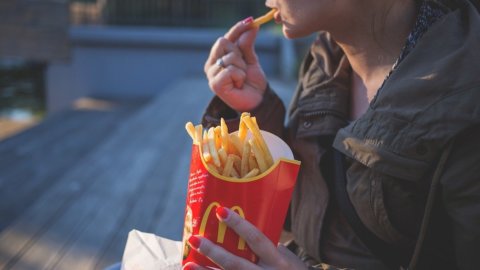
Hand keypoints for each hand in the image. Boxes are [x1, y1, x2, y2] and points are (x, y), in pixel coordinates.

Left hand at [183, 206, 307, 269]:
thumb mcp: (285, 257)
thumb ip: (264, 246)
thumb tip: (238, 229)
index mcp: (278, 260)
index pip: (256, 239)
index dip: (239, 225)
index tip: (220, 211)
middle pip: (236, 264)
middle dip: (213, 252)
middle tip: (194, 239)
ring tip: (188, 263)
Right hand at [204, 18, 267, 111]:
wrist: (257, 101)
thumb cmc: (252, 82)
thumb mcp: (251, 59)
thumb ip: (247, 44)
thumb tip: (252, 25)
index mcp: (217, 58)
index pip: (225, 38)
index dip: (237, 29)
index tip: (251, 21)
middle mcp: (211, 65)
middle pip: (222, 42)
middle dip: (239, 53)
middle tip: (243, 67)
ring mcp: (211, 75)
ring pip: (229, 57)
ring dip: (241, 67)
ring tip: (241, 79)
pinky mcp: (215, 84)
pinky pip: (230, 70)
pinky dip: (239, 76)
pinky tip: (239, 85)